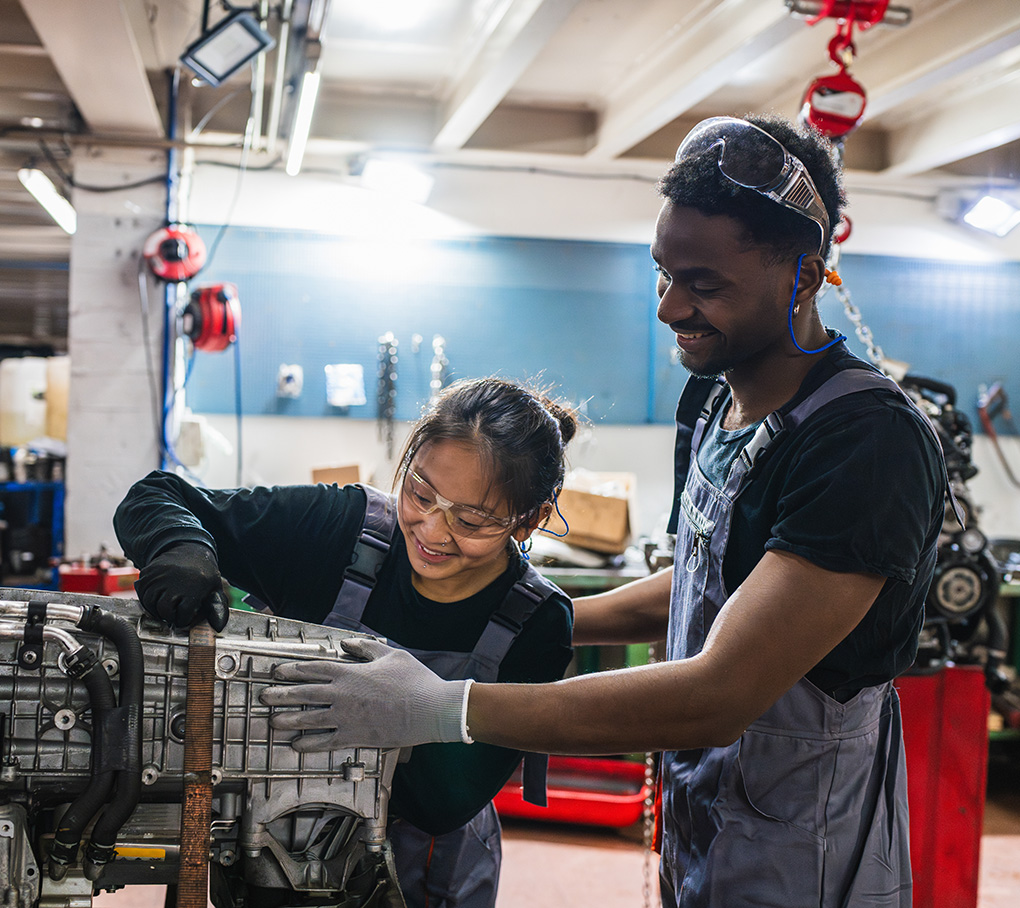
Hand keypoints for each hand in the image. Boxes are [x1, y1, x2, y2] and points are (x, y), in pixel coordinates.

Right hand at [133, 542, 229, 631]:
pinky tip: (157, 598)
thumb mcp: (215, 589)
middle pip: (164, 610)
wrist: (190, 551)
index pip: (183, 615)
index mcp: (193, 588)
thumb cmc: (203, 575)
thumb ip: (217, 609)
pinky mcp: (148, 572)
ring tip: (165, 607)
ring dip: (156, 609)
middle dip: (169, 616)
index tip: (185, 618)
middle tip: (173, 614)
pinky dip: (147, 599)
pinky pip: (142, 592)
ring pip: (150, 602)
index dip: (184, 620)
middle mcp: (174, 581)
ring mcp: (159, 576)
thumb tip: (217, 627)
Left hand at [260, 638, 470, 750]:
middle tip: (264, 696)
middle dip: (280, 694)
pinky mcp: (355, 737)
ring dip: (288, 720)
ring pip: (309, 719)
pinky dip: (308, 744)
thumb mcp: (391, 654)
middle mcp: (343, 695)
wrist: (430, 709)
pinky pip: (325, 742)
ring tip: (272, 722)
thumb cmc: (415, 680)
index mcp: (350, 672)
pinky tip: (296, 745)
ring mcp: (347, 718)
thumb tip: (345, 641)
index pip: (313, 668)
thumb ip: (365, 647)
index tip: (277, 671)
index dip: (292, 669)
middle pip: (303, 693)